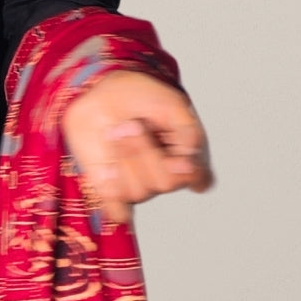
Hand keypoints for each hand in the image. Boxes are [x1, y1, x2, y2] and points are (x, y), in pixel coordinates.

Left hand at [61, 69, 213, 224]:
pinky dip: (113, 194)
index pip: (198, 179)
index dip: (188, 173)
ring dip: (124, 159)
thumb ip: (187, 132)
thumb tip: (190, 163)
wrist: (102, 89)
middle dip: (145, 151)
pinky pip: (117, 210)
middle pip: (165, 183)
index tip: (180, 160)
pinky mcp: (111, 189)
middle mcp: (165, 175)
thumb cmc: (141, 96)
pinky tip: (108, 170)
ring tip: (115, 132)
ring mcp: (138, 184)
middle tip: (132, 124)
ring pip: (138, 192)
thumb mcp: (171, 104)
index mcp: (187, 155)